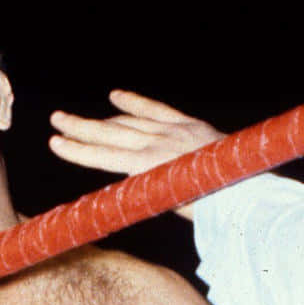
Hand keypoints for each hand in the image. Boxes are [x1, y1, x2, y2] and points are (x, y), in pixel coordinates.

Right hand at [48, 90, 223, 218]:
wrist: (248, 191)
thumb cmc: (210, 207)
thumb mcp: (171, 204)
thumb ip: (145, 189)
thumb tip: (123, 177)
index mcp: (151, 167)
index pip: (105, 157)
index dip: (79, 150)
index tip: (55, 143)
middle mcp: (158, 144)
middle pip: (111, 134)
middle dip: (80, 128)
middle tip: (56, 120)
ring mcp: (173, 131)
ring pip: (129, 122)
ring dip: (101, 119)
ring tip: (75, 117)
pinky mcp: (188, 125)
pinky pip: (156, 110)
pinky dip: (135, 104)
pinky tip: (115, 97)